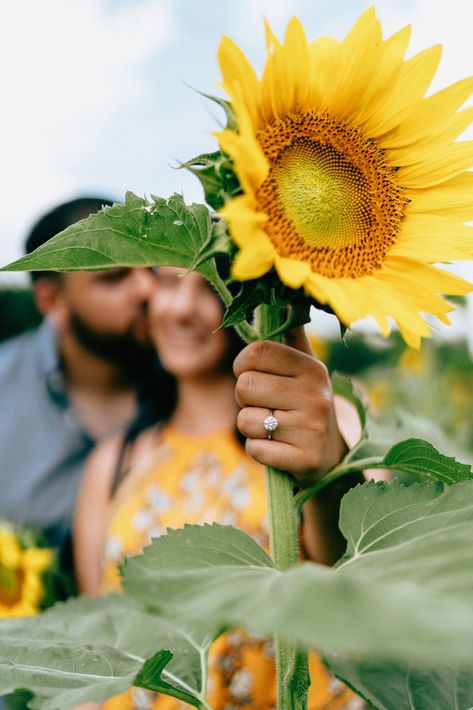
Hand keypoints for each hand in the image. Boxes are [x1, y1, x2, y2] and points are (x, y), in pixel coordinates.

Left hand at [233, 328, 346, 486]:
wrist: (331, 456)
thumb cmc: (306, 404)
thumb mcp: (306, 369)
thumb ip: (292, 335)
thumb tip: (286, 299)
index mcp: (312, 368)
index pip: (257, 352)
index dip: (242, 364)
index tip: (250, 373)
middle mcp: (315, 395)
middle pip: (244, 386)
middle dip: (244, 398)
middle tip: (265, 404)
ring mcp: (311, 429)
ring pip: (245, 420)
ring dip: (250, 426)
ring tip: (273, 426)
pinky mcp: (304, 459)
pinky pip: (255, 449)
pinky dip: (259, 450)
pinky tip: (278, 447)